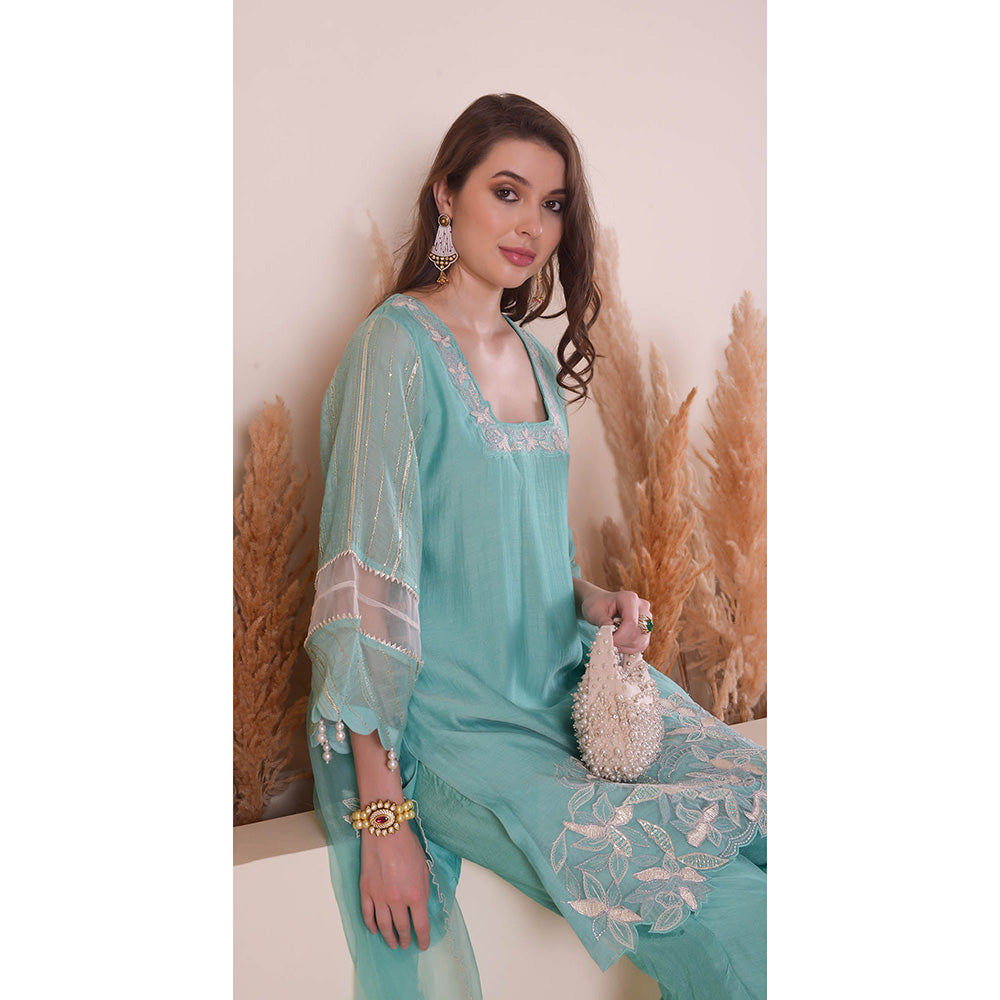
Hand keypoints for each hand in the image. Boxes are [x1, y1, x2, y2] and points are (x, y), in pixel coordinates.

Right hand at [359, 822, 430, 950]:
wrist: (386, 830)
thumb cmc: (408, 846)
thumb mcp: (424, 868)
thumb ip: (423, 889)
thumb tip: (421, 905)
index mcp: (416, 894)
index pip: (421, 925)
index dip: (423, 938)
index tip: (423, 945)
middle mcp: (397, 900)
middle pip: (402, 928)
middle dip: (405, 939)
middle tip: (407, 945)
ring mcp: (379, 897)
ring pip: (384, 926)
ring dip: (389, 937)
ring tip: (393, 944)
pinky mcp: (365, 891)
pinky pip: (367, 914)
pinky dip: (371, 925)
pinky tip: (375, 930)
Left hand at [580, 586, 652, 655]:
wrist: (600, 603)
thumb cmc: (596, 605)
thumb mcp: (595, 611)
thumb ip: (602, 621)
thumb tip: (609, 635)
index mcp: (629, 599)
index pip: (631, 622)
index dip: (620, 636)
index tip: (607, 641)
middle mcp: (642, 607)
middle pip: (638, 632)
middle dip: (622, 642)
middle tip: (608, 641)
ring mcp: (646, 618)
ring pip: (641, 641)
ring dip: (625, 646)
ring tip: (613, 640)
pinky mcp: (646, 629)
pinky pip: (641, 645)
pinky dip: (629, 649)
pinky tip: (619, 644)